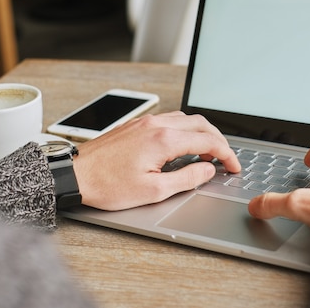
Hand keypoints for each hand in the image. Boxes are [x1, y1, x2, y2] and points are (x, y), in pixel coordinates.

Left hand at [73, 111, 239, 210]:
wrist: (76, 174)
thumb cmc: (108, 184)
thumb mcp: (153, 191)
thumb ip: (186, 178)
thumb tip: (207, 170)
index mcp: (163, 139)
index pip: (208, 141)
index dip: (226, 154)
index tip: (233, 166)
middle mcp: (156, 124)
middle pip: (201, 124)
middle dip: (219, 140)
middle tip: (226, 159)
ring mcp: (145, 122)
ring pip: (186, 118)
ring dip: (202, 133)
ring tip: (207, 154)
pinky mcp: (136, 124)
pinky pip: (170, 120)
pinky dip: (185, 130)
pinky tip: (183, 146)